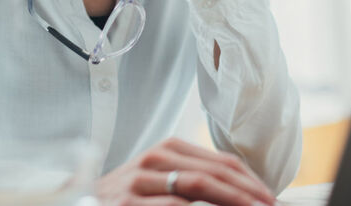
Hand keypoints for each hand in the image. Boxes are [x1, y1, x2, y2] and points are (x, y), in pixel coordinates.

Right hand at [94, 138, 275, 205]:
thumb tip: (240, 192)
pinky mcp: (128, 204)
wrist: (80, 202)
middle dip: (248, 192)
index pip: (221, 161)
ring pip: (197, 186)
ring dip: (232, 201)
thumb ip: (191, 179)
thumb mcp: (158, 178)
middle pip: (213, 172)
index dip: (250, 180)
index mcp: (168, 149)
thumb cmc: (127, 195)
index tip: (270, 197)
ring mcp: (139, 181)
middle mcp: (154, 159)